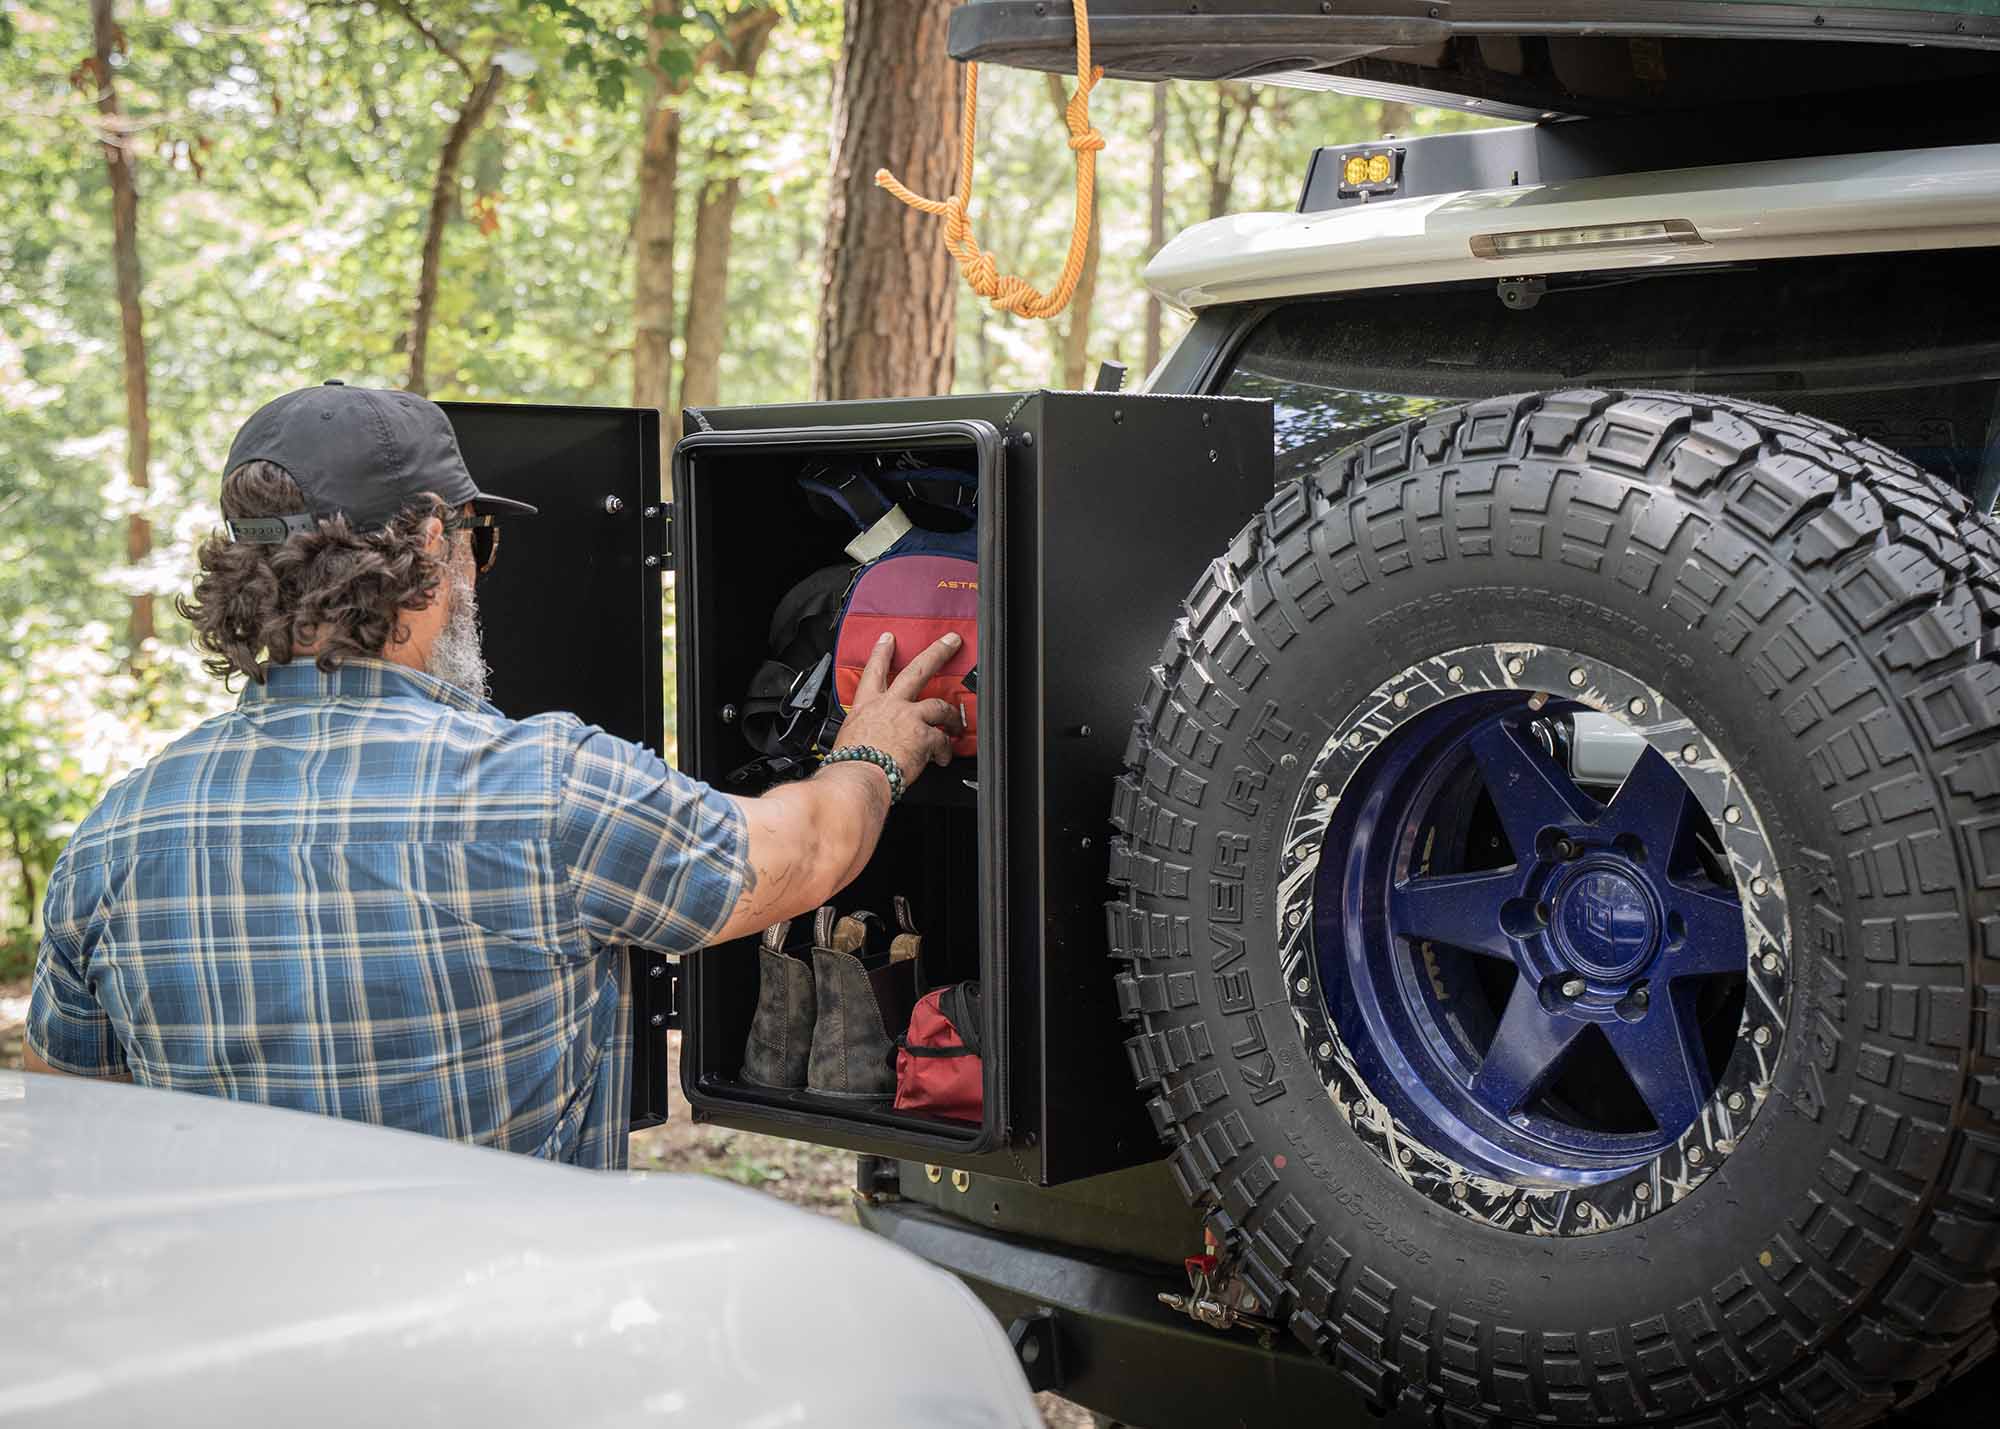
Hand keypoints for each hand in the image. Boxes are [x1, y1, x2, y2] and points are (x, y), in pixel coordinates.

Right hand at [832, 631, 965, 787]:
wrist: (857, 777)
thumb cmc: (849, 765)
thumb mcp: (848, 739)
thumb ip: (865, 734)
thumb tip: (870, 743)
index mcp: (867, 706)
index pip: (874, 672)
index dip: (882, 653)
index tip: (888, 639)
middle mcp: (889, 706)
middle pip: (918, 670)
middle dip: (938, 652)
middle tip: (951, 641)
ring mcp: (909, 718)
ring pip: (940, 705)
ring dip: (952, 716)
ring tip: (957, 724)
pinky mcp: (924, 736)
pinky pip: (943, 741)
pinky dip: (945, 751)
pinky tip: (943, 759)